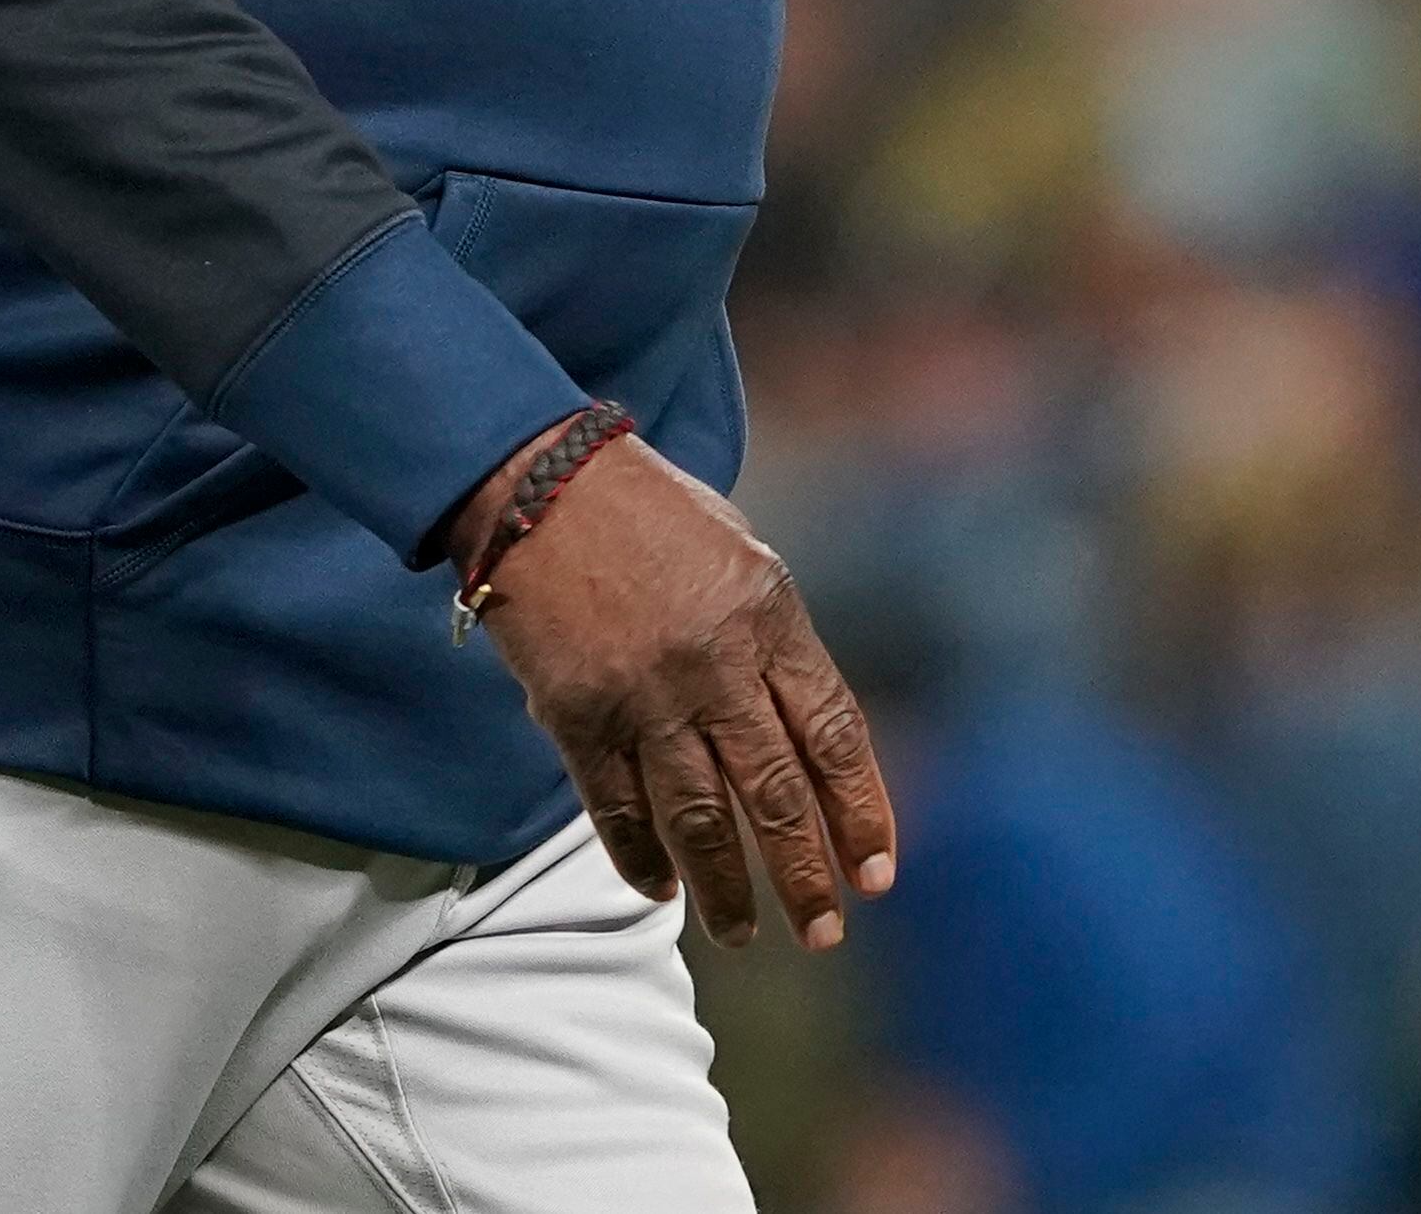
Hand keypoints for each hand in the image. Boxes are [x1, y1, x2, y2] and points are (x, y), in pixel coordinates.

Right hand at [456, 420, 894, 947]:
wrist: (543, 485)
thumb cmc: (654, 514)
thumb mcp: (744, 557)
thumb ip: (776, 646)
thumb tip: (806, 739)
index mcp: (769, 617)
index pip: (833, 736)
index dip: (861, 812)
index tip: (877, 874)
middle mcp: (714, 664)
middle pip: (773, 794)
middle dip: (804, 875)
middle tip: (823, 933)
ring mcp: (643, 696)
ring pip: (697, 819)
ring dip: (724, 888)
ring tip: (741, 934)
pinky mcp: (576, 717)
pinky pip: (616, 809)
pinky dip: (640, 858)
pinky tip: (663, 891)